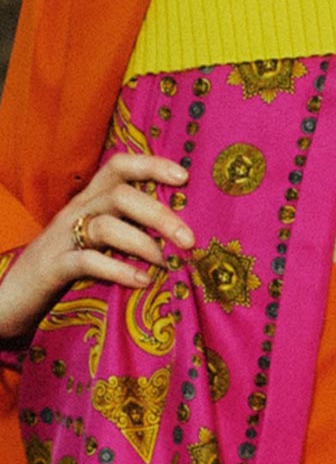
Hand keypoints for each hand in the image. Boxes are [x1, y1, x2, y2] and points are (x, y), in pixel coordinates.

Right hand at [0, 152, 194, 344]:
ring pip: (105, 225)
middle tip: (188, 239)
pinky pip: (86, 261)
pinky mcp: (52, 268)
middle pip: (120, 195)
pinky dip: (118, 269)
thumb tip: (177, 240)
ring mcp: (62, 239)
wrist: (9, 298)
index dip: (150, 165)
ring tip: (165, 263)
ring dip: (142, 242)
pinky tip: (141, 281)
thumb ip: (126, 234)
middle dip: (159, 213)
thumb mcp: (95, 244)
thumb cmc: (61, 270)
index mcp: (87, 202)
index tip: (184, 177)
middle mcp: (75, 212)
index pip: (117, 167)